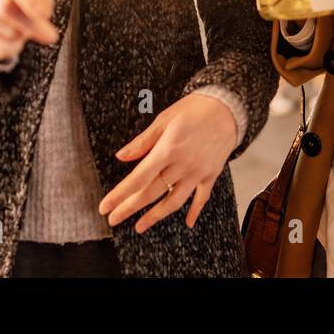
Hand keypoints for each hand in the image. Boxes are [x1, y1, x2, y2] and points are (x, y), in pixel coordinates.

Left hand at [99, 94, 237, 233]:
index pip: (138, 178)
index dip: (120, 195)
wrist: (227, 107)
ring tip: (139, 227)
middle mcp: (183, 165)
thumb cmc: (194, 109)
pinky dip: (195, 211)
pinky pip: (202, 198)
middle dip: (129, 208)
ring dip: (155, 216)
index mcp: (168, 149)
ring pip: (174, 201)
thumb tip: (121, 156)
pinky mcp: (211, 174)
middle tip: (113, 220)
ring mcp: (198, 172)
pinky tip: (187, 222)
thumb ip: (142, 141)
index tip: (105, 207)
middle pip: (152, 192)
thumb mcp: (164, 119)